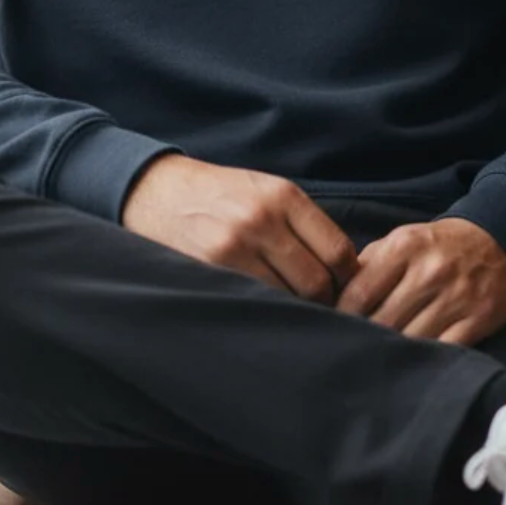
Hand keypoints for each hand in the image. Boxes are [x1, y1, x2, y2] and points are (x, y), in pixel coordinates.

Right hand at [121, 153, 359, 305]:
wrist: (159, 191)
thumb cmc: (221, 195)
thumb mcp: (266, 191)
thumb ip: (303, 224)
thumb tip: (346, 271)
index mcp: (284, 196)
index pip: (339, 251)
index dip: (346, 279)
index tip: (341, 290)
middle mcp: (262, 219)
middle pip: (316, 282)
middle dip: (323, 302)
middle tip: (317, 310)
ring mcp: (235, 245)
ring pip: (288, 298)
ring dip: (294, 312)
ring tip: (290, 313)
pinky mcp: (211, 268)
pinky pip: (254, 302)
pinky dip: (265, 312)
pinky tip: (263, 311)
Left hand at [334, 217, 505, 345]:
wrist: (499, 240)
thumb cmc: (438, 246)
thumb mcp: (403, 239)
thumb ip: (369, 263)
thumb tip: (334, 296)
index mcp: (405, 247)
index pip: (360, 293)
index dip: (342, 316)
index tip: (335, 328)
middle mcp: (430, 271)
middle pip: (383, 321)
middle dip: (364, 338)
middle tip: (352, 351)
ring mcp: (456, 297)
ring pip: (410, 340)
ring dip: (392, 354)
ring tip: (377, 362)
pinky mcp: (479, 320)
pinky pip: (443, 350)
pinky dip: (425, 361)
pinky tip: (412, 365)